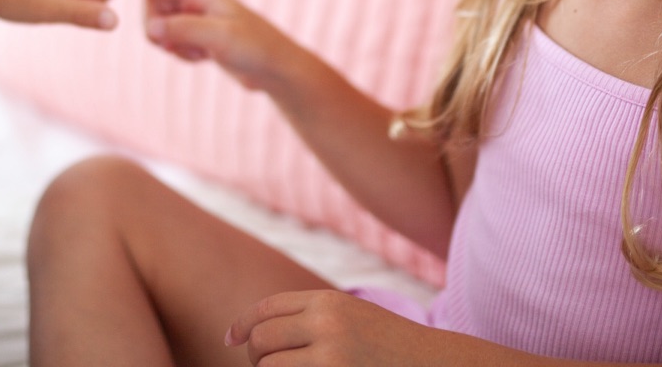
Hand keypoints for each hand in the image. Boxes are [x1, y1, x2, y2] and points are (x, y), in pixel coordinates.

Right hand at [143, 0, 304, 91]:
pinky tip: (202, 59)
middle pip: (156, 6)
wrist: (278, 70)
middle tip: (172, 46)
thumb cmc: (256, 48)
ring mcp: (199, 21)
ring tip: (196, 54)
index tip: (156, 29)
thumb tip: (151, 27)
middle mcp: (198, 3)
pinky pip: (176, 42)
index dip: (150, 4)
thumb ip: (184, 30)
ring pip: (164, 27)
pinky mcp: (202, 39)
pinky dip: (181, 53)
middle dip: (158, 29)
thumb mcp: (219, 37)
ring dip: (171, 44)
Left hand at [226, 289, 434, 365]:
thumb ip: (311, 317)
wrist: (432, 364)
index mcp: (327, 301)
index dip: (242, 324)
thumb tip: (259, 333)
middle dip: (254, 356)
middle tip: (261, 366)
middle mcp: (326, 324)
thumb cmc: (388, 345)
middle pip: (262, 339)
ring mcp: (331, 356)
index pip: (267, 308)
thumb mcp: (351, 316)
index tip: (230, 339)